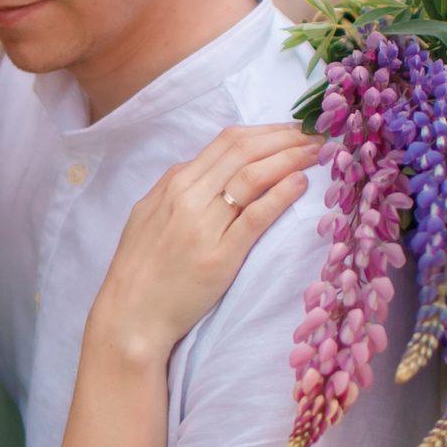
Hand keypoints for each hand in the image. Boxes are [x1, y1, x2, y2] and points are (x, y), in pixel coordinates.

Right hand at [89, 123, 316, 356]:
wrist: (130, 315)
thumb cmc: (139, 269)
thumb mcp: (148, 215)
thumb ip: (177, 188)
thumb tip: (210, 169)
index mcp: (174, 184)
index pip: (227, 142)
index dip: (266, 131)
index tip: (292, 131)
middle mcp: (188, 198)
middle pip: (244, 151)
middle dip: (285, 138)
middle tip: (314, 136)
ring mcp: (204, 226)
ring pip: (252, 177)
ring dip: (289, 159)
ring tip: (316, 154)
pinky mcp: (220, 257)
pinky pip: (255, 217)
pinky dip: (281, 195)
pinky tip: (300, 184)